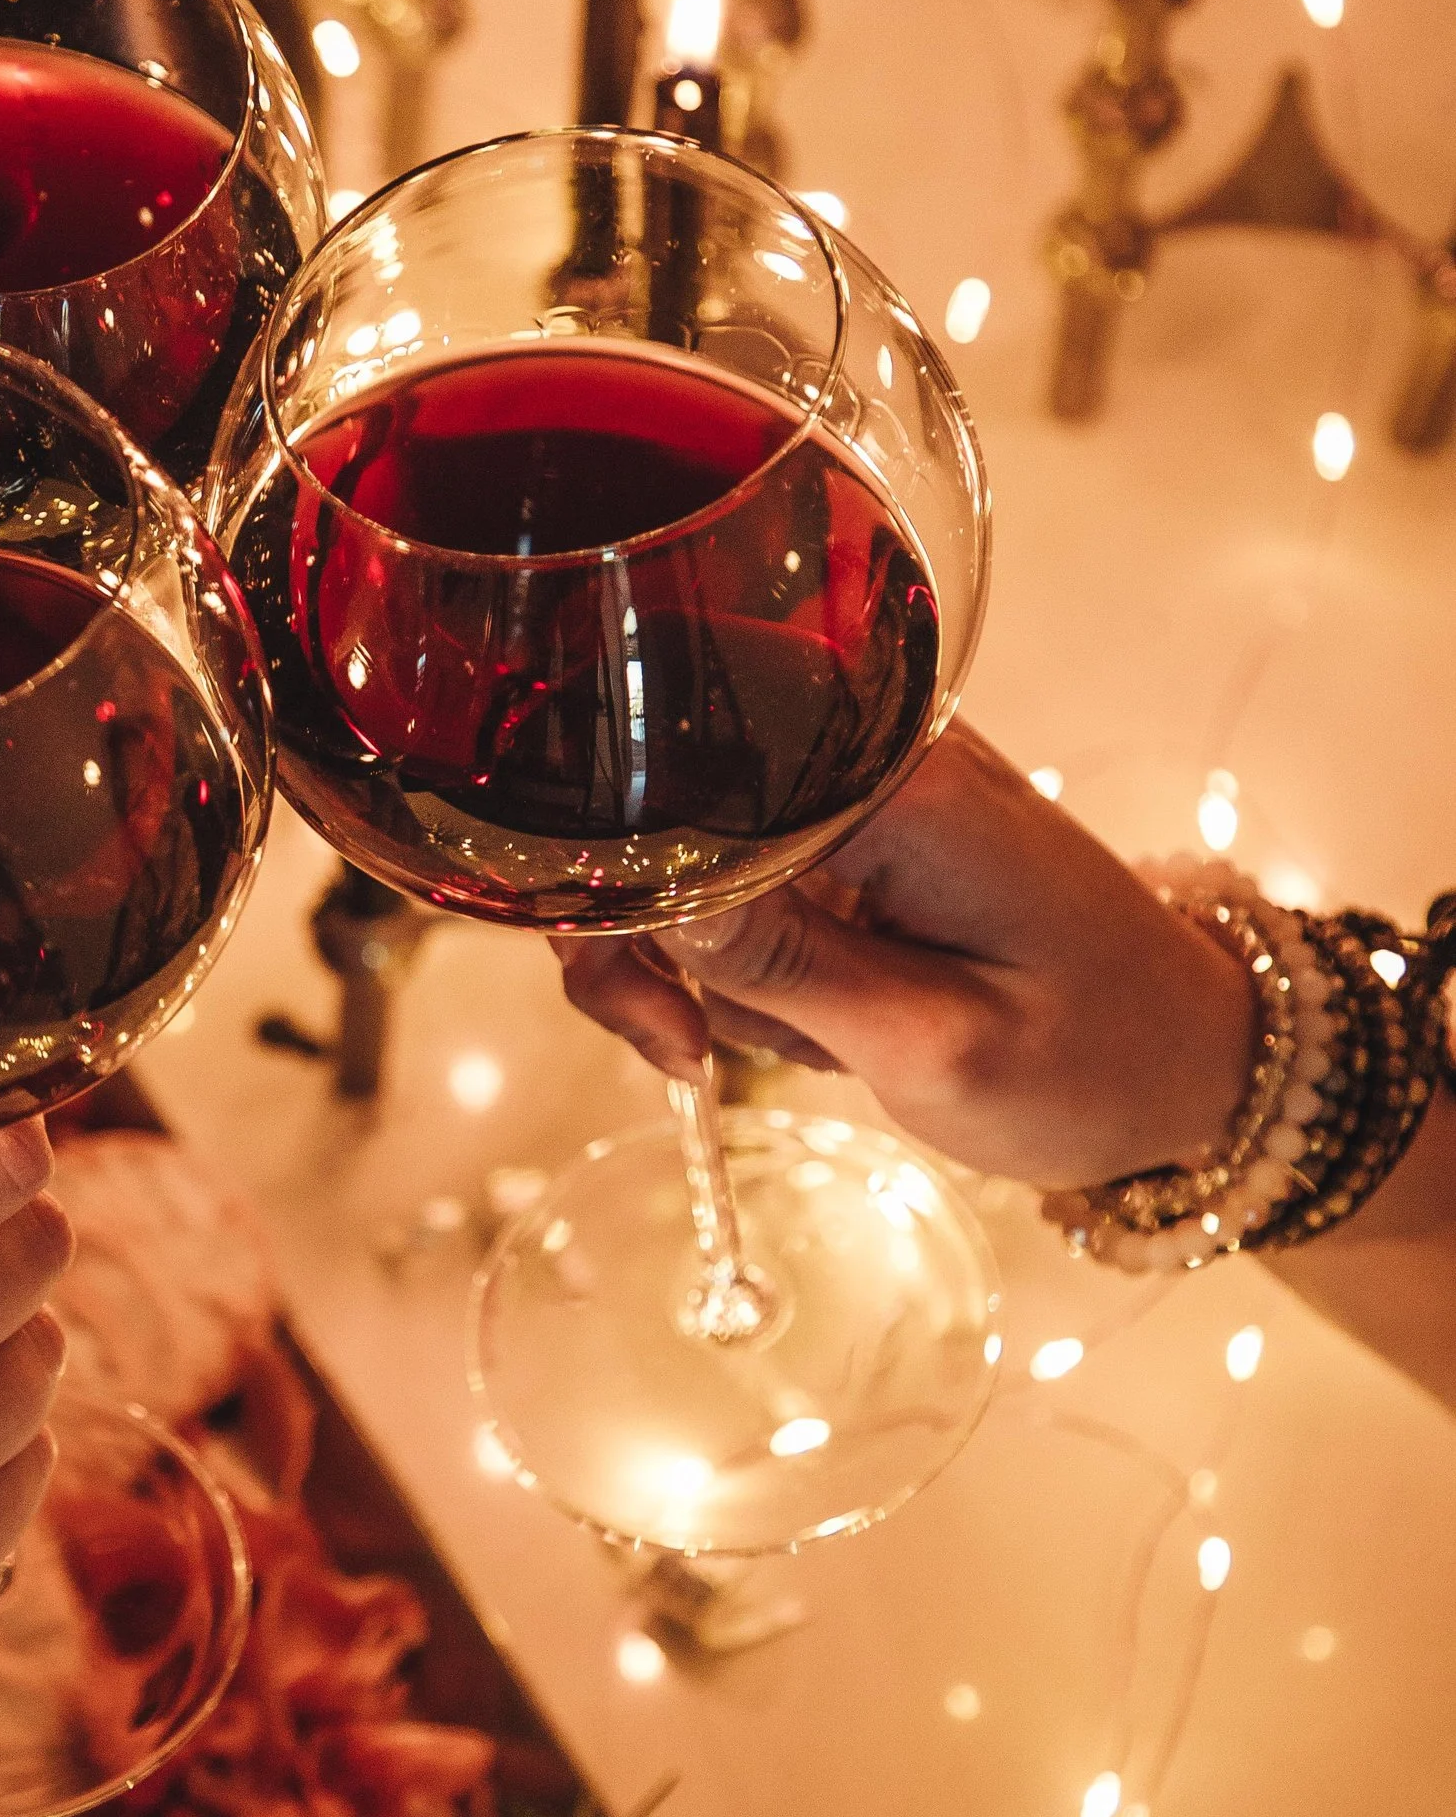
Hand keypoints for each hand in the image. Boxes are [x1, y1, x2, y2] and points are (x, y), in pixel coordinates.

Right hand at [556, 724, 1257, 1189]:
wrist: (1195, 1064)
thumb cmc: (1090, 1062)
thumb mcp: (928, 1042)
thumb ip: (779, 961)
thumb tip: (632, 887)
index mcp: (895, 780)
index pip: (682, 780)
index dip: (622, 890)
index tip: (662, 1018)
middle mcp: (870, 752)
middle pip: (665, 808)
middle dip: (643, 938)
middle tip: (683, 1050)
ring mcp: (862, 789)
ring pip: (687, 855)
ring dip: (693, 964)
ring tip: (761, 1047)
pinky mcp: (858, 830)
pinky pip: (739, 878)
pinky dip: (739, 961)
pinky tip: (794, 1018)